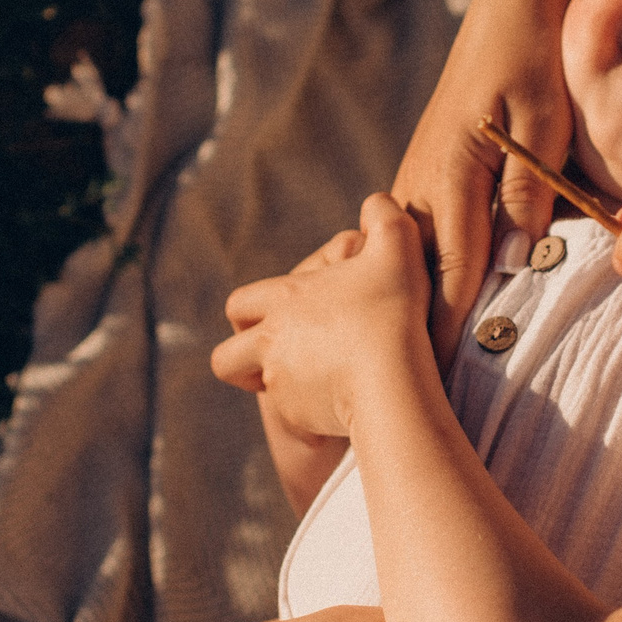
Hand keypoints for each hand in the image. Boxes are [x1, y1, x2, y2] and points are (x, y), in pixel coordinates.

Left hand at [211, 195, 432, 443]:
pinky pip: (292, 419)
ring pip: (255, 388)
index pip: (240, 304)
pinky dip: (309, 415)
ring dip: (269, 386)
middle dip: (242, 357)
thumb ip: (384, 218)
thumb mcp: (396, 248)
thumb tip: (377, 202)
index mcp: (283, 302)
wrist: (390, 378)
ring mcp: (280, 384)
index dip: (250, 313)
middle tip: (273, 357)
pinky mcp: (296, 419)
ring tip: (300, 386)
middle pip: (225, 357)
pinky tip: (340, 409)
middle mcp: (270, 344)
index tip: (271, 318)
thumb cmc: (390, 311)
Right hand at [390, 0, 577, 368]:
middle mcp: (420, 182)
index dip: (449, 331)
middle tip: (424, 395)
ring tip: (408, 369)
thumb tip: (518, 254)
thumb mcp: (545, 123)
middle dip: (418, 333)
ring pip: (406, 261)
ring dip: (409, 309)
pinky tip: (411, 310)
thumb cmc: (533, 63)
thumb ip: (530, 188)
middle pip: (416, 277)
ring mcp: (413, 178)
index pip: (449, 272)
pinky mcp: (420, 175)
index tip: (447, 382)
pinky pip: (410, 240)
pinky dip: (413, 277)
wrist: (507, 10)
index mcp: (451, 173)